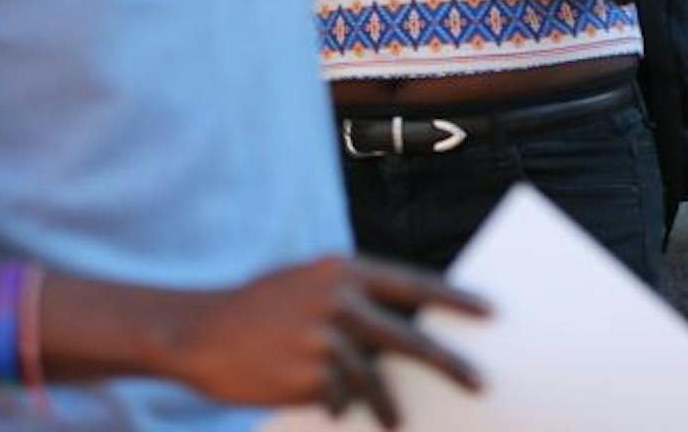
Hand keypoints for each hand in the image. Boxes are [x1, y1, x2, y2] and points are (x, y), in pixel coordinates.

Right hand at [163, 255, 488, 428]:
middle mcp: (338, 302)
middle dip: (448, 363)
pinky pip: (337, 398)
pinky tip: (320, 400)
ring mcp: (323, 341)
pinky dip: (335, 404)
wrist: (198, 332)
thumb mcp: (306, 285)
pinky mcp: (307, 377)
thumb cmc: (258, 309)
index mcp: (343, 271)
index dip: (455, 299)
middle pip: (408, 338)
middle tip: (479, 383)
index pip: (413, 284)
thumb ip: (351, 299)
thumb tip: (402, 332)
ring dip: (387, 404)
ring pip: (372, 379)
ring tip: (398, 422)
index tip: (490, 312)